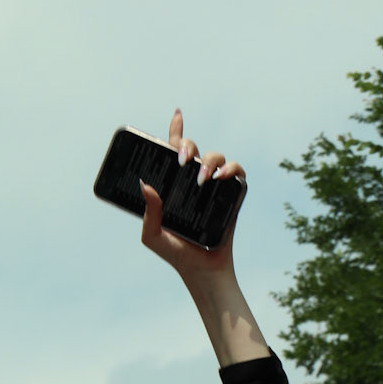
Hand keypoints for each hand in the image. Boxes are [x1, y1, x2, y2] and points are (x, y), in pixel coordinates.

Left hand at [138, 109, 245, 283]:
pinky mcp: (233, 194)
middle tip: (182, 162)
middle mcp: (194, 181)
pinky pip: (237, 171)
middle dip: (187, 145)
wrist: (202, 270)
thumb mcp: (152, 235)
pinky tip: (222, 177)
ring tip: (202, 180)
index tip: (177, 114)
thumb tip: (144, 184)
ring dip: (209, 162)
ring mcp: (215, 186)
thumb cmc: (176, 253)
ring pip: (216, 157)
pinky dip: (232, 169)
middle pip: (194, 148)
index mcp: (174, 185)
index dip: (176, 130)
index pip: (174, 151)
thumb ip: (148, 212)